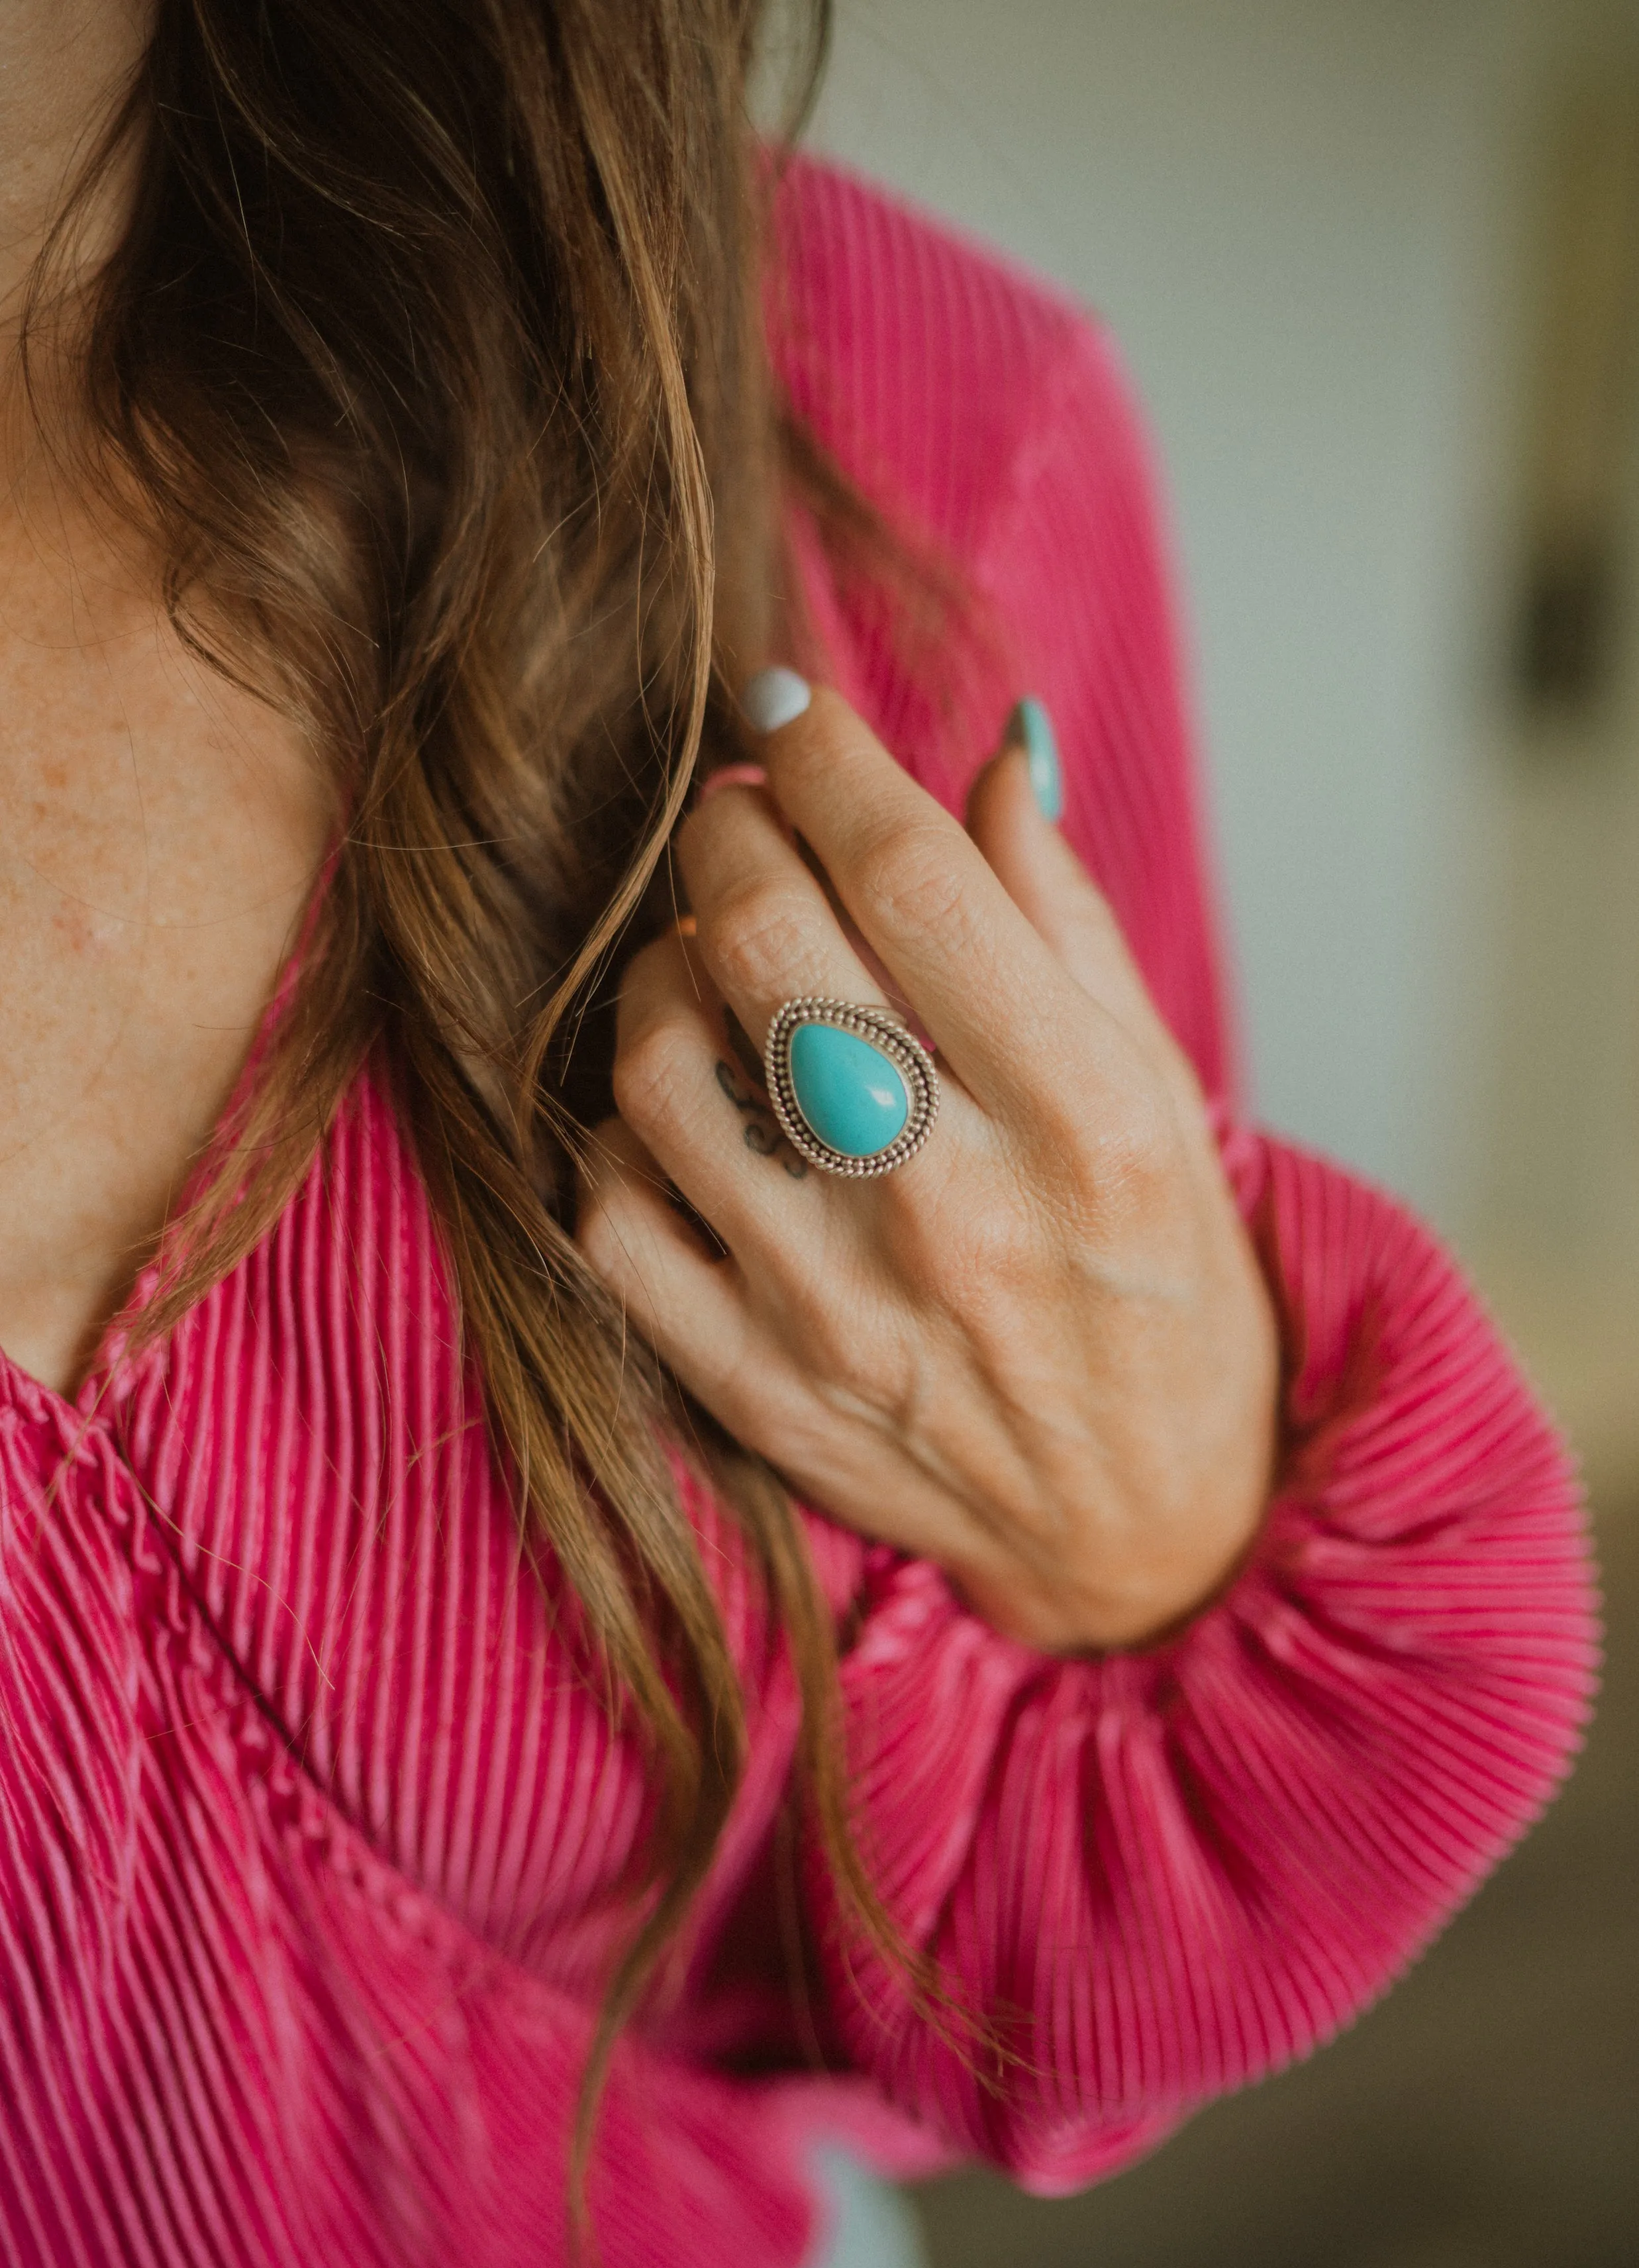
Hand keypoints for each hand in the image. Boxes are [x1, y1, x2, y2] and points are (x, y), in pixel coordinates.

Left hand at [576, 685, 1278, 1650]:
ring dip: (663, 968)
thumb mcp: (1164, 1100)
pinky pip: (614, 1213)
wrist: (1140, 1530)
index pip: (913, 881)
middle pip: (770, 949)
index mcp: (1085, 1123)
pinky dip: (623, 1128)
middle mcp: (957, 1211)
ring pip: (663, 1068)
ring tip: (710, 954)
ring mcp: (839, 1309)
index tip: (793, 702)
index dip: (829, 757)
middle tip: (740, 811)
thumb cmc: (1163, 1289)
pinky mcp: (756, 1388)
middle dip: (729, 831)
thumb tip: (991, 754)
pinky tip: (682, 1104)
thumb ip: (1067, 927)